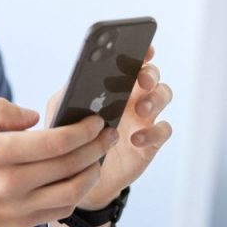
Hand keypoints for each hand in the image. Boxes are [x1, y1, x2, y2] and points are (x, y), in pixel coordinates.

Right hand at [0, 98, 117, 226]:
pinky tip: (79, 179)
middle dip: (97, 147)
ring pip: (73, 191)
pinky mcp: (21, 224)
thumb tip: (35, 117)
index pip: (56, 141)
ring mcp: (17, 207)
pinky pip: (61, 210)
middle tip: (109, 134)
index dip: (84, 130)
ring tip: (98, 157)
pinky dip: (77, 194)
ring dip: (93, 172)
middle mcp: (10, 182)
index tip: (96, 120)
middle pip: (71, 164)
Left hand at [46, 46, 173, 209]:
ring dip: (154, 99)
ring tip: (140, 110)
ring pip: (163, 96)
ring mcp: (144, 119)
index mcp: (114, 86)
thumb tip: (75, 79)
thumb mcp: (62, 115)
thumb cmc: (73, 140)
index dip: (142, 52)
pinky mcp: (151, 142)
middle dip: (150, 73)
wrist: (79, 178)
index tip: (145, 48)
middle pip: (152, 75)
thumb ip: (65, 96)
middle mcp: (133, 97)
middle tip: (141, 78)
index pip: (131, 61)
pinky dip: (152, 132)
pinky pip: (162, 130)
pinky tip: (134, 139)